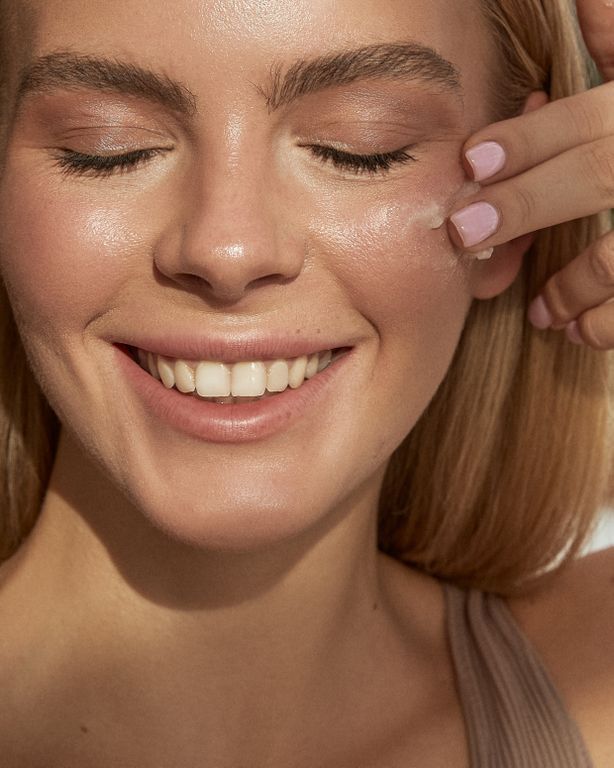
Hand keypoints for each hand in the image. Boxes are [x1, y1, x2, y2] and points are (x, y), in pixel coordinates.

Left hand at [447, 0, 613, 349]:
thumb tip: (580, 1)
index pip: (591, 117)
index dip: (532, 137)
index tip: (472, 161)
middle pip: (601, 172)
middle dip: (527, 203)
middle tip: (464, 232)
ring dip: (572, 284)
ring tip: (540, 310)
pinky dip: (610, 324)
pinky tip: (581, 332)